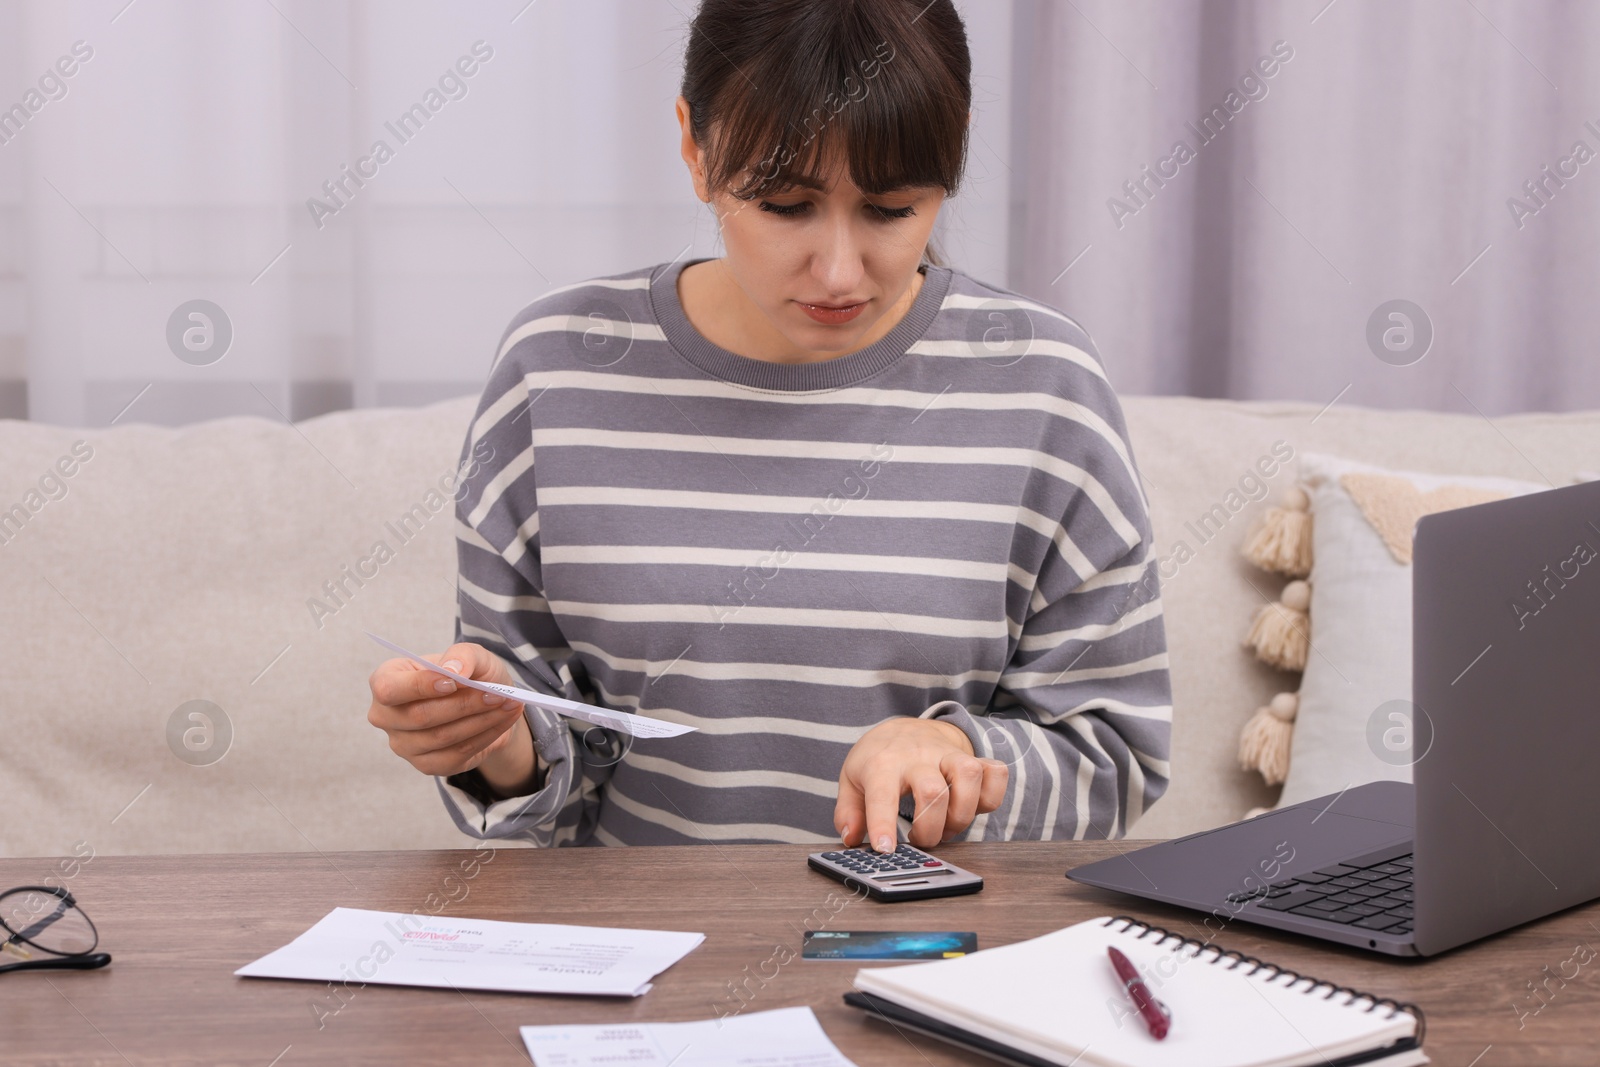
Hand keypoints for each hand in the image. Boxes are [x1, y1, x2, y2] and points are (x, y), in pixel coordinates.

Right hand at [367, 642, 536, 794]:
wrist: (483, 700)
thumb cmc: (468, 672)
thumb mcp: (471, 654)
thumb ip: (462, 655)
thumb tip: (453, 670)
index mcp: (386, 680)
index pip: (389, 689)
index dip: (419, 687)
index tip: (454, 682)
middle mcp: (386, 716)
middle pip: (420, 716)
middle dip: (464, 704)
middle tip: (498, 694)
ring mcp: (404, 745)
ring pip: (442, 738)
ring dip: (481, 721)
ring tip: (509, 704)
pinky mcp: (426, 765)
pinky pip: (456, 755)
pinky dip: (486, 736)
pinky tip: (503, 720)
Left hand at [834, 717, 1008, 852]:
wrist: (906, 727)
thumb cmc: (880, 759)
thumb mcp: (852, 780)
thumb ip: (848, 812)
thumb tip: (853, 838)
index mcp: (883, 764)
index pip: (882, 794)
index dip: (884, 824)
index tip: (886, 850)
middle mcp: (919, 756)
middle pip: (933, 792)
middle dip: (930, 829)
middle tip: (921, 838)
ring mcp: (949, 755)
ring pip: (969, 777)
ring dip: (962, 814)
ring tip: (947, 826)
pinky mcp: (974, 758)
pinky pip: (996, 773)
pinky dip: (991, 796)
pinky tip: (972, 806)